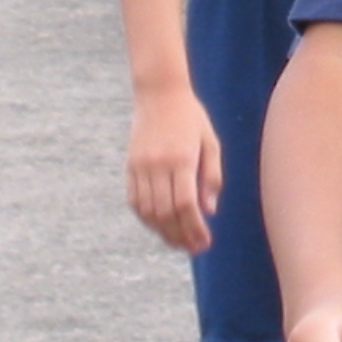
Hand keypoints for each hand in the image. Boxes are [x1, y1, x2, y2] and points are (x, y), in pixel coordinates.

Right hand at [125, 84, 221, 252]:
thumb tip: (209, 211)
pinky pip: (135, 201)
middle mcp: (158, 165)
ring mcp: (140, 166)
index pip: (186, 205)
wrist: (159, 93)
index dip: (194, 229)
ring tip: (179, 242)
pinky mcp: (130, 166)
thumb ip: (212, 176)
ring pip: (148, 211)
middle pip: (166, 213)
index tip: (204, 242)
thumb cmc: (191, 118)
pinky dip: (146, 218)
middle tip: (194, 248)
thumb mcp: (210, 142)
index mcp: (181, 159)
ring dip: (163, 232)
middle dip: (180, 236)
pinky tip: (160, 225)